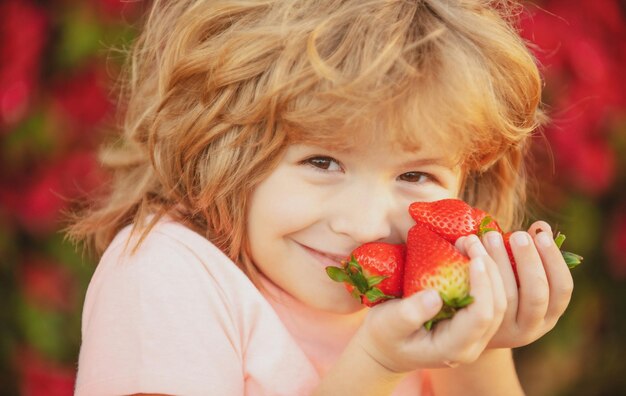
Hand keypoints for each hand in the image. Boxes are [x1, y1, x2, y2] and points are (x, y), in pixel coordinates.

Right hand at [354, 254, 506, 372]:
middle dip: (491, 271)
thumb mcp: (387, 324)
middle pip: (497, 307)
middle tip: (473, 240)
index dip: (482, 286)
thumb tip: (434, 296)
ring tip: (473, 241)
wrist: (386, 347)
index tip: (474, 258)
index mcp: (452, 349)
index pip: (481, 316)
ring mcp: (476, 336)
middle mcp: (471, 345)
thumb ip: (408, 314)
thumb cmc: (384, 334)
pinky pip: (491, 297)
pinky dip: (486, 273)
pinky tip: (473, 252)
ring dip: (492, 269)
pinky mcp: (474, 323)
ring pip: (500, 301)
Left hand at [457, 221, 573, 348]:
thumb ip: (532, 253)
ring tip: (490, 235)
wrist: (470, 329)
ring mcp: (507, 331)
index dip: (554, 260)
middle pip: (537, 293)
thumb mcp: (519, 276)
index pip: (562, 288)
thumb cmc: (501, 291)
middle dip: (529, 260)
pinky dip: (481, 274)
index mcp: (549, 313)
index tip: (541, 234)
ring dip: (501, 261)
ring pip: (509, 296)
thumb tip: (541, 226)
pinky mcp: (482, 329)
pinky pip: (485, 299)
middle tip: (518, 234)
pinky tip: (473, 254)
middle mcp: (532, 327)